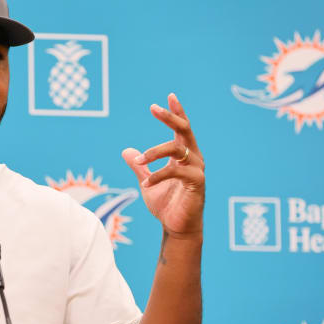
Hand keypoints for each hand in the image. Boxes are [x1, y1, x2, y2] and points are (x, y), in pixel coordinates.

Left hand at [122, 93, 204, 238]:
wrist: (177, 227)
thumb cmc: (166, 204)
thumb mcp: (147, 181)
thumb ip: (139, 166)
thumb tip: (126, 150)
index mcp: (183, 155)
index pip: (182, 128)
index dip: (176, 112)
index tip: (169, 96)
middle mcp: (193, 158)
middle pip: (184, 130)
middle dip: (170, 117)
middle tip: (154, 107)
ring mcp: (197, 169)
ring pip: (177, 149)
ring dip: (154, 152)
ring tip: (139, 160)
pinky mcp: (197, 183)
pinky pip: (175, 172)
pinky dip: (158, 175)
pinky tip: (145, 183)